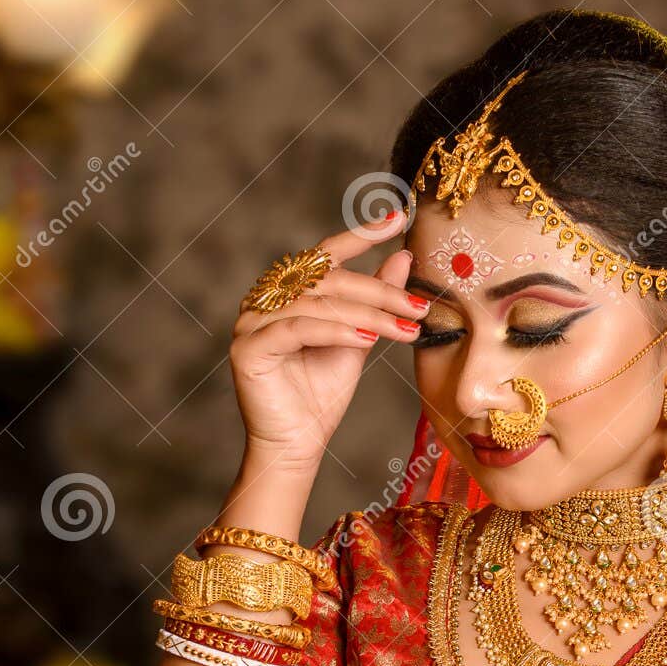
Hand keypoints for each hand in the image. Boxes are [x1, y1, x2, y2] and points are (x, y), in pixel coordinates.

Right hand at [228, 208, 429, 474]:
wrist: (297, 445)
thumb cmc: (321, 395)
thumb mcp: (359, 338)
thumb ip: (375, 299)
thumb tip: (403, 256)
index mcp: (288, 291)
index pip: (325, 253)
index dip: (360, 235)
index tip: (397, 219)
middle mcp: (265, 299)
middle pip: (328, 279)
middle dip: (379, 292)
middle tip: (418, 305)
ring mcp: (251, 321)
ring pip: (318, 304)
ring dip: (367, 316)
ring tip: (403, 329)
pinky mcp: (248, 348)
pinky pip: (298, 329)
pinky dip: (336, 332)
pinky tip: (367, 341)